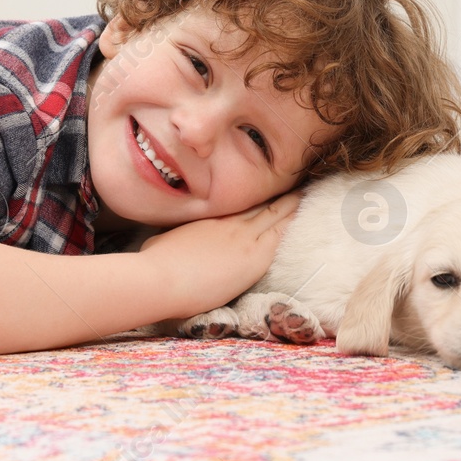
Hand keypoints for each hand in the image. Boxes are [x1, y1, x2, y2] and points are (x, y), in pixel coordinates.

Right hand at [138, 191, 302, 318]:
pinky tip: (305, 205)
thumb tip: (170, 238)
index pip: (240, 205)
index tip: (265, 190)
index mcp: (209, 219)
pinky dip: (294, 216)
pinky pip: (282, 230)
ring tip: (306, 188)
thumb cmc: (154, 264)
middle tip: (294, 182)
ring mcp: (243, 236)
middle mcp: (229, 222)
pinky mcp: (254, 255)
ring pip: (275, 212)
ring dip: (291, 201)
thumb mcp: (163, 240)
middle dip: (277, 195)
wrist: (161, 279)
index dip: (255, 197)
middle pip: (260, 203)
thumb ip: (176, 237)